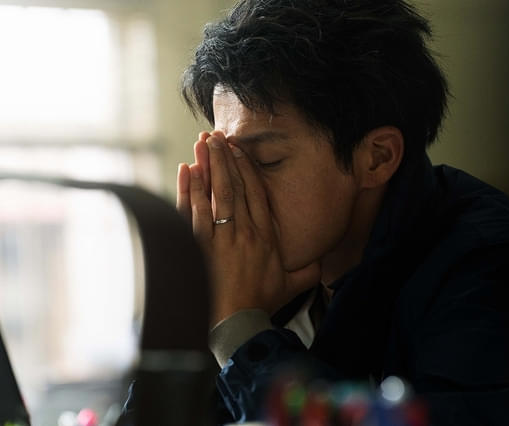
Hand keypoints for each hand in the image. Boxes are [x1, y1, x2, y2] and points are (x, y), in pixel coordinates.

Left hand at [179, 131, 319, 325]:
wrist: (237, 323)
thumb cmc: (261, 304)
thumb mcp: (291, 286)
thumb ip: (308, 271)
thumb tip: (322, 264)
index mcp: (265, 237)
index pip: (256, 194)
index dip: (247, 170)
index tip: (240, 151)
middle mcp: (243, 232)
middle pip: (233, 187)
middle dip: (225, 159)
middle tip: (217, 136)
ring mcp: (220, 238)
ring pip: (213, 194)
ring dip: (208, 167)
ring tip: (202, 144)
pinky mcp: (199, 247)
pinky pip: (193, 213)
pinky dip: (189, 191)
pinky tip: (186, 172)